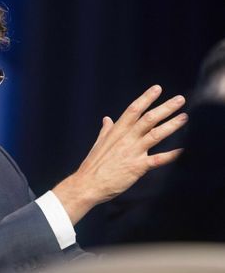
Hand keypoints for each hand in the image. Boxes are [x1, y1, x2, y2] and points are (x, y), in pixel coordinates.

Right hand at [53, 85, 187, 224]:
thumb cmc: (93, 165)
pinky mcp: (137, 167)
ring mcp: (132, 152)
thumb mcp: (98, 143)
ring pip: (155, 135)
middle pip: (148, 119)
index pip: (133, 110)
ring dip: (171, 125)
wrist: (88, 184)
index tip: (157, 88)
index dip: (146, 98)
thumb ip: (106, 130)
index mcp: (116, 132)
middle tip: (180, 99)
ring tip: (184, 117)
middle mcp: (126, 139)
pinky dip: (171, 155)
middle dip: (165, 108)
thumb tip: (107, 119)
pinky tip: (182, 150)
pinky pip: (157, 159)